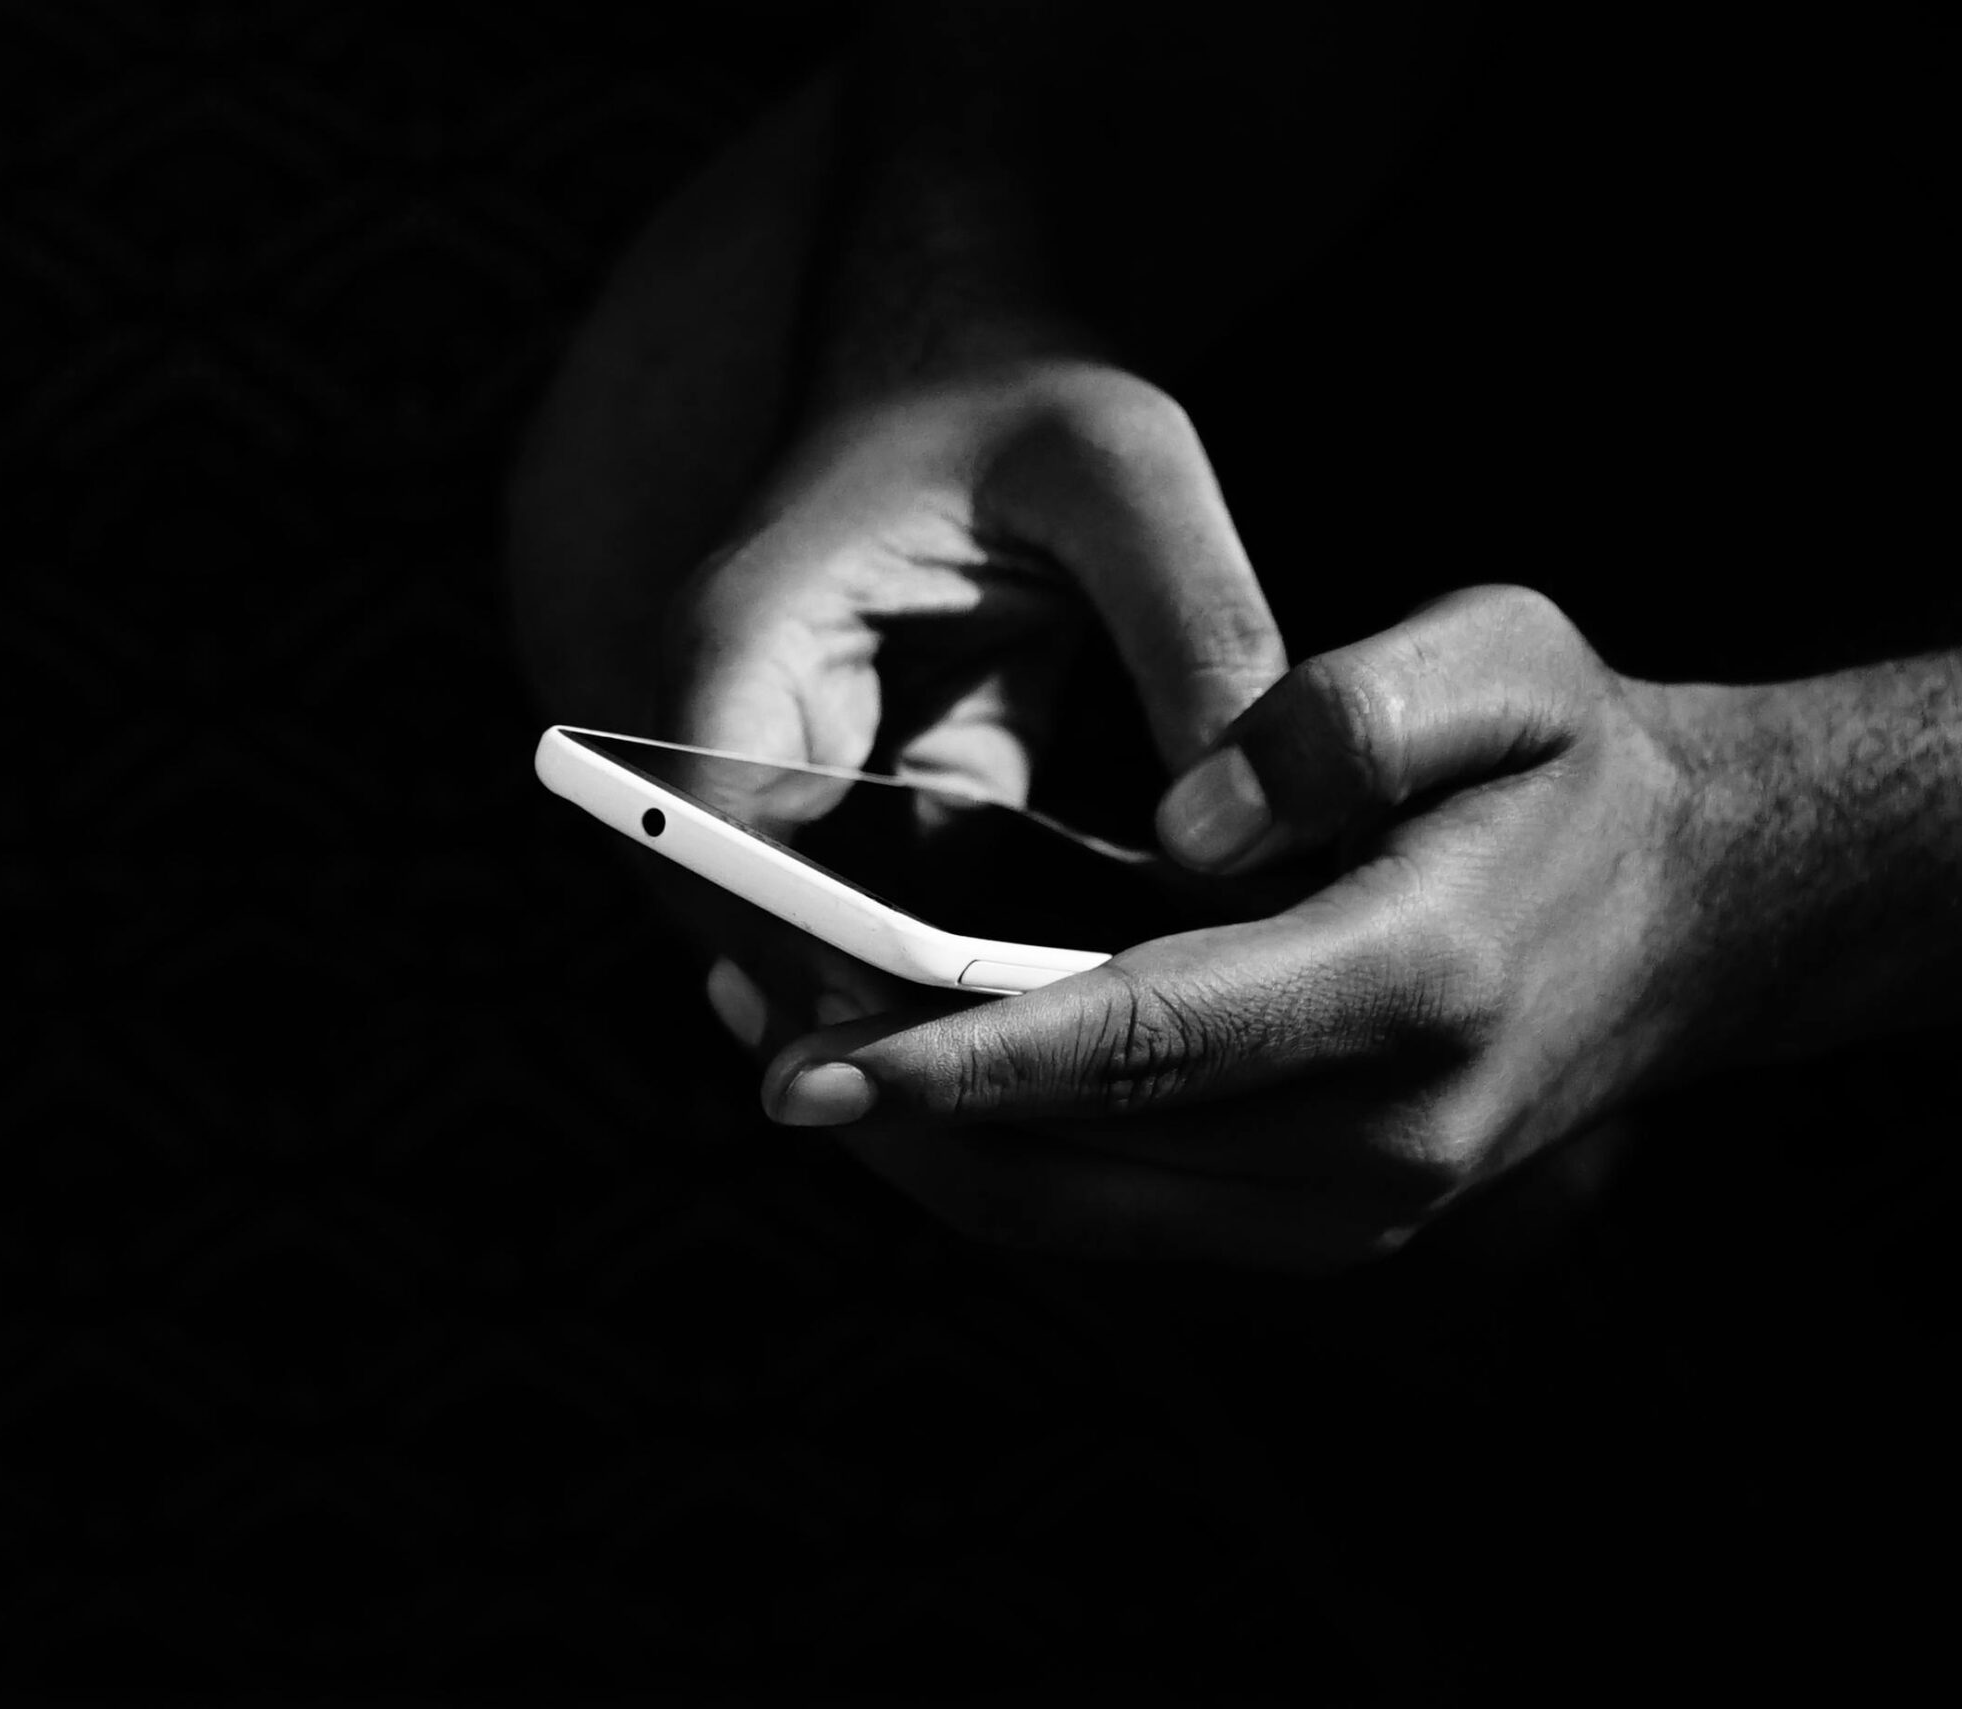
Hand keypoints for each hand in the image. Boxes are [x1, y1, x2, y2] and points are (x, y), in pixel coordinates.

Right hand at [665, 361, 1285, 1047]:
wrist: (974, 363)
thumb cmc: (1026, 388)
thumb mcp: (1126, 474)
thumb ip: (1195, 631)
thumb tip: (1256, 828)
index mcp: (747, 643)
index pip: (721, 841)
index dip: (807, 952)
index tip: (932, 1038)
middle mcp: (746, 730)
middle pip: (765, 925)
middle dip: (881, 1016)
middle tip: (1033, 1109)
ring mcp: (809, 781)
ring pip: (837, 946)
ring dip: (937, 1012)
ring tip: (1083, 1089)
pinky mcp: (884, 807)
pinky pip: (914, 926)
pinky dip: (989, 975)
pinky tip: (1111, 1019)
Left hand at [753, 586, 1718, 1270]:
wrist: (1695, 912)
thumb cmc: (1579, 769)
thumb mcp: (1508, 660)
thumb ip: (1349, 715)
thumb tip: (1186, 830)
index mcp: (1412, 989)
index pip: (1139, 1041)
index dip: (958, 1057)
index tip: (802, 1061)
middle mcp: (1379, 1145)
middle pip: (1073, 1161)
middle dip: (890, 1104)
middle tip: (744, 1007)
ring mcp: (1355, 1214)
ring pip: (1074, 1213)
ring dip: (922, 1140)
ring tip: (787, 1031)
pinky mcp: (1322, 1229)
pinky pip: (1114, 1214)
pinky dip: (998, 1153)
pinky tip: (911, 1068)